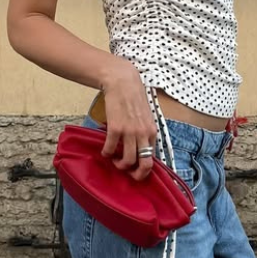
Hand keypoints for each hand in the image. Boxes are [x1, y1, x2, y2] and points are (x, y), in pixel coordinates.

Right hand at [97, 61, 158, 180]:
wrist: (122, 82)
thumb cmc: (134, 98)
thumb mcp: (146, 116)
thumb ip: (145, 131)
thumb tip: (142, 147)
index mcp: (152, 132)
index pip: (153, 157)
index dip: (144, 167)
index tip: (136, 168)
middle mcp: (144, 134)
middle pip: (144, 164)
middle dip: (137, 175)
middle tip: (128, 174)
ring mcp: (130, 132)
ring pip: (127, 161)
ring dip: (119, 165)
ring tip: (114, 160)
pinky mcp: (116, 128)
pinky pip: (110, 148)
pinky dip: (106, 153)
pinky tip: (104, 151)